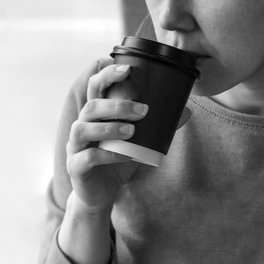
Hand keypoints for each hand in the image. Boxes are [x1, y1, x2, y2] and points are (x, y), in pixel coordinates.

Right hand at [66, 64, 147, 211]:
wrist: (102, 193)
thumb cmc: (118, 160)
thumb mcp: (140, 142)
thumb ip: (159, 126)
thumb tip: (187, 110)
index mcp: (96, 114)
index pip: (96, 87)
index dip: (108, 75)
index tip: (128, 69)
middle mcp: (82, 125)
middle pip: (91, 105)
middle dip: (117, 105)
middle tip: (143, 110)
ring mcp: (75, 146)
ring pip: (83, 128)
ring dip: (109, 127)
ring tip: (132, 130)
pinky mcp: (75, 167)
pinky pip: (87, 157)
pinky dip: (107, 155)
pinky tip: (124, 156)